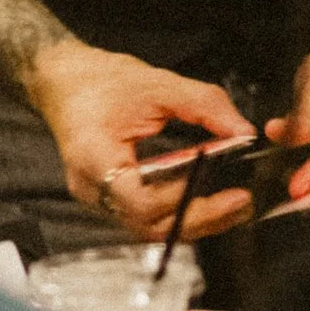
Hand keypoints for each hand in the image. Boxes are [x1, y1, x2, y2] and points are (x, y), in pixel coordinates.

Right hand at [28, 41, 254, 240]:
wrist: (65, 82)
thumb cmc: (103, 81)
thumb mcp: (158, 83)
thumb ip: (204, 105)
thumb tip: (244, 131)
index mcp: (95, 157)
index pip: (140, 202)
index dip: (183, 200)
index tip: (222, 188)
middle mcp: (92, 188)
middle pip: (148, 225)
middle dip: (199, 219)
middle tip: (240, 202)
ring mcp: (97, 199)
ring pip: (149, 229)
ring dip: (193, 221)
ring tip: (232, 205)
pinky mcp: (108, 200)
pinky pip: (145, 218)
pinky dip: (178, 214)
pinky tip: (205, 201)